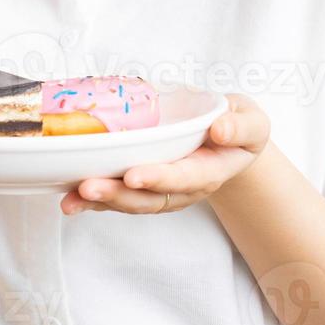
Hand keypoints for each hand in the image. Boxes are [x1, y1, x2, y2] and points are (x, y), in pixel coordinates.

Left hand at [60, 93, 269, 215]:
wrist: (230, 142)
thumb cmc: (238, 128)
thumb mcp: (253, 122)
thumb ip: (241, 126)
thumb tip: (220, 129)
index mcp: (212, 170)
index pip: (184, 177)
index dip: (159, 177)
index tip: (134, 175)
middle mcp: (185, 187)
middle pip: (152, 197)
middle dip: (119, 194)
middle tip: (88, 186)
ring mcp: (164, 190)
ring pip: (132, 202)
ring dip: (101, 200)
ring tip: (72, 198)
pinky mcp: (146, 187)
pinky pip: (121, 196)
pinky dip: (95, 200)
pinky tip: (71, 198)